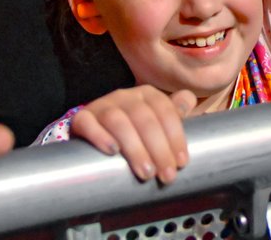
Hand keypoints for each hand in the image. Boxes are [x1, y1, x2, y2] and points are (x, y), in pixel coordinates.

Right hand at [70, 86, 195, 184]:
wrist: (95, 134)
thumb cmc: (133, 131)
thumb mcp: (155, 121)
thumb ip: (172, 113)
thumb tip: (189, 100)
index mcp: (146, 95)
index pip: (164, 110)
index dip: (175, 136)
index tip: (181, 163)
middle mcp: (124, 95)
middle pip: (143, 118)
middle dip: (158, 149)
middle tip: (165, 175)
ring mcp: (101, 105)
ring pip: (117, 120)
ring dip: (134, 147)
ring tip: (145, 173)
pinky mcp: (82, 118)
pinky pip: (87, 123)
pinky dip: (100, 136)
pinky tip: (112, 151)